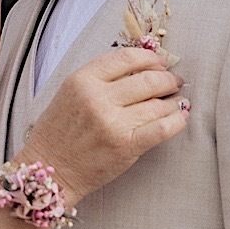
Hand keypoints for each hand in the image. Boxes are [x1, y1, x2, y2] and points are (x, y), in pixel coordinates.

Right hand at [26, 46, 187, 206]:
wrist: (49, 171)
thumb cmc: (58, 135)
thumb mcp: (69, 94)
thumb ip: (100, 79)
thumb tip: (141, 69)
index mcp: (82, 80)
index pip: (127, 58)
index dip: (150, 58)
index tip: (159, 63)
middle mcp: (98, 98)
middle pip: (148, 79)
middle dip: (168, 79)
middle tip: (173, 82)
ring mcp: (113, 123)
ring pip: (159, 103)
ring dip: (174, 101)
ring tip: (176, 103)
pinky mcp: (126, 146)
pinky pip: (162, 128)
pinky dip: (177, 121)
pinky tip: (180, 118)